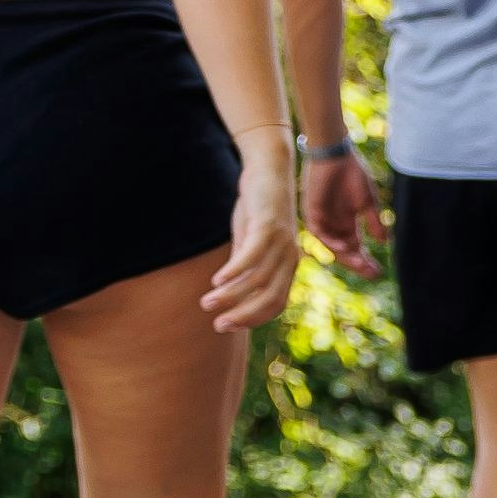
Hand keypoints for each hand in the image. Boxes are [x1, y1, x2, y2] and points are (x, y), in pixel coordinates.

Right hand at [203, 156, 301, 331]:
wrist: (269, 171)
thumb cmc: (258, 209)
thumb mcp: (250, 242)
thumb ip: (244, 266)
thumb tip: (228, 291)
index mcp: (287, 266)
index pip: (275, 304)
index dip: (252, 319)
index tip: (227, 326)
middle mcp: (290, 258)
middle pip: (270, 297)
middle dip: (243, 316)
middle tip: (218, 326)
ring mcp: (282, 242)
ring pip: (258, 279)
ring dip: (231, 295)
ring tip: (207, 303)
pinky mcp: (268, 226)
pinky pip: (252, 254)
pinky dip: (235, 271)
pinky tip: (216, 280)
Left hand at [304, 151, 384, 275]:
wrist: (336, 155)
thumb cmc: (353, 174)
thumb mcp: (368, 202)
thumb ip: (374, 222)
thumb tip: (385, 242)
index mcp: (347, 223)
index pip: (356, 248)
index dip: (366, 261)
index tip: (378, 272)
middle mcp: (334, 225)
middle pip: (345, 251)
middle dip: (357, 263)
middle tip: (371, 273)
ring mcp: (322, 219)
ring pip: (332, 245)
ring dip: (345, 256)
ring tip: (359, 263)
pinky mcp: (311, 211)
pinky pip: (319, 232)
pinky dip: (330, 240)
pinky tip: (343, 246)